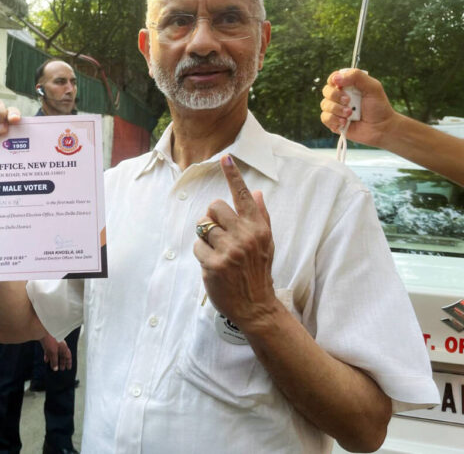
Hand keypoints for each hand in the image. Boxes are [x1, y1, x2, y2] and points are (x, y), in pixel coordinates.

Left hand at [39, 332, 71, 370]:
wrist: (43, 331)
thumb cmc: (51, 339)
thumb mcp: (53, 352)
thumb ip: (54, 360)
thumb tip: (55, 368)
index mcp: (64, 347)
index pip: (68, 356)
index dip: (68, 362)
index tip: (68, 368)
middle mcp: (60, 346)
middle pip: (62, 356)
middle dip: (62, 362)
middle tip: (62, 369)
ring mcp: (54, 345)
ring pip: (55, 355)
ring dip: (55, 361)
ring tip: (53, 367)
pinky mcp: (48, 344)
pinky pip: (49, 352)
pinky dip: (48, 357)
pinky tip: (46, 361)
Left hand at [193, 155, 277, 330]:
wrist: (256, 306)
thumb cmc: (259, 271)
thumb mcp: (266, 243)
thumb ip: (260, 216)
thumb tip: (256, 192)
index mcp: (258, 228)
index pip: (243, 196)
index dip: (233, 175)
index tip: (226, 158)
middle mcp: (244, 236)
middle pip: (214, 207)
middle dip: (212, 218)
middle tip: (219, 233)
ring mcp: (229, 250)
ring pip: (203, 226)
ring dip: (205, 238)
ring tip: (217, 251)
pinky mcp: (214, 265)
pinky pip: (197, 247)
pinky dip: (201, 254)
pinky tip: (213, 265)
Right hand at [319, 69, 397, 147]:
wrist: (381, 128)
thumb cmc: (379, 107)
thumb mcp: (373, 87)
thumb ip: (356, 77)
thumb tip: (336, 78)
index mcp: (348, 86)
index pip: (333, 78)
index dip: (334, 79)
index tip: (340, 84)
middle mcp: (340, 96)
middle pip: (326, 91)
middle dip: (336, 96)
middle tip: (349, 101)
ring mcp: (336, 109)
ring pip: (325, 105)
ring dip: (337, 109)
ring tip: (350, 114)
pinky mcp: (333, 122)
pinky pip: (325, 118)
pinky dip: (334, 119)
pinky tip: (345, 122)